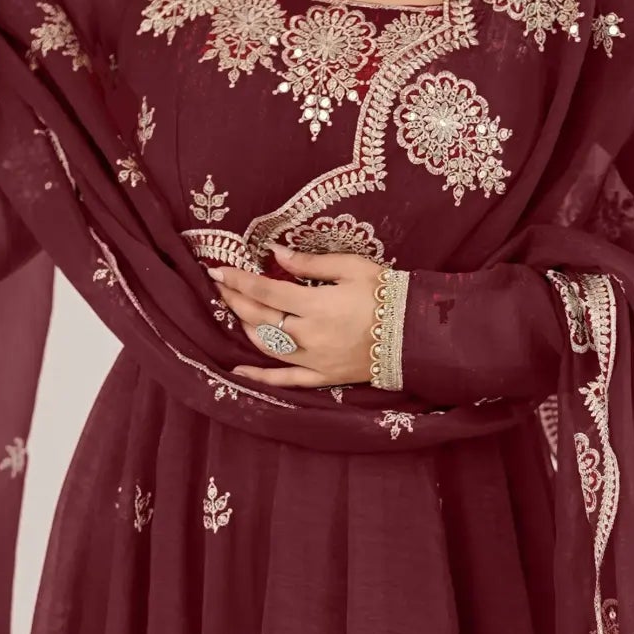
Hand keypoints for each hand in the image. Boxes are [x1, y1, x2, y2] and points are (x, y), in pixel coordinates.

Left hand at [216, 244, 382, 387]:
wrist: (416, 334)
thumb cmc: (387, 294)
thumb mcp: (351, 268)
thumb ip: (311, 264)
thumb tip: (277, 254)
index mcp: (315, 305)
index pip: (265, 291)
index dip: (238, 281)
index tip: (217, 271)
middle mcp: (309, 335)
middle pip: (261, 317)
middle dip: (236, 300)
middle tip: (219, 287)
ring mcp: (314, 359)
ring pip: (268, 345)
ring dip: (247, 328)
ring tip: (236, 312)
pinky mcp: (322, 376)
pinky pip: (286, 380)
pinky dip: (261, 377)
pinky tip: (239, 370)